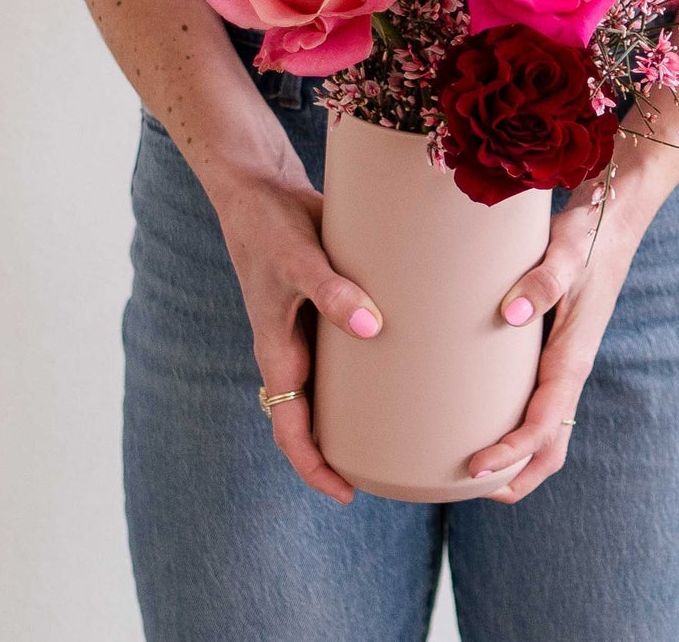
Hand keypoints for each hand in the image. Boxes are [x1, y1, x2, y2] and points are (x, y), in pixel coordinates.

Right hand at [205, 128, 383, 505]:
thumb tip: (373, 328)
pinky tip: (417, 351)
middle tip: (401, 462)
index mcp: (278, 353)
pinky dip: (379, 353)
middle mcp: (295, 348)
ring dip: (369, 402)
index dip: (316, 468)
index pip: (291, 432)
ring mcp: (313, 326)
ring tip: (417, 416)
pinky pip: (355, 340)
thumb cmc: (269, 224)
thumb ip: (332, 291)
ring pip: (339, 382)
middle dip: (351, 445)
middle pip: (320, 416)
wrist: (260, 185)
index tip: (349, 493)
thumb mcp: (298, 257)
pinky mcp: (331, 300)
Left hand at [466, 177, 645, 501]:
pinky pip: (538, 401)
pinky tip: (482, 413)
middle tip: (465, 487)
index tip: (474, 471)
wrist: (615, 213)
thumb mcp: (566, 250)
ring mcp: (564, 359)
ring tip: (469, 468)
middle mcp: (570, 366)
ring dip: (516, 457)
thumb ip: (542, 281)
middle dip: (514, 475)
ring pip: (546, 427)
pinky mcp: (555, 347)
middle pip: (549, 444)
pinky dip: (516, 425)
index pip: (543, 426)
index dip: (510, 455)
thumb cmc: (589, 232)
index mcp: (573, 356)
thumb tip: (511, 315)